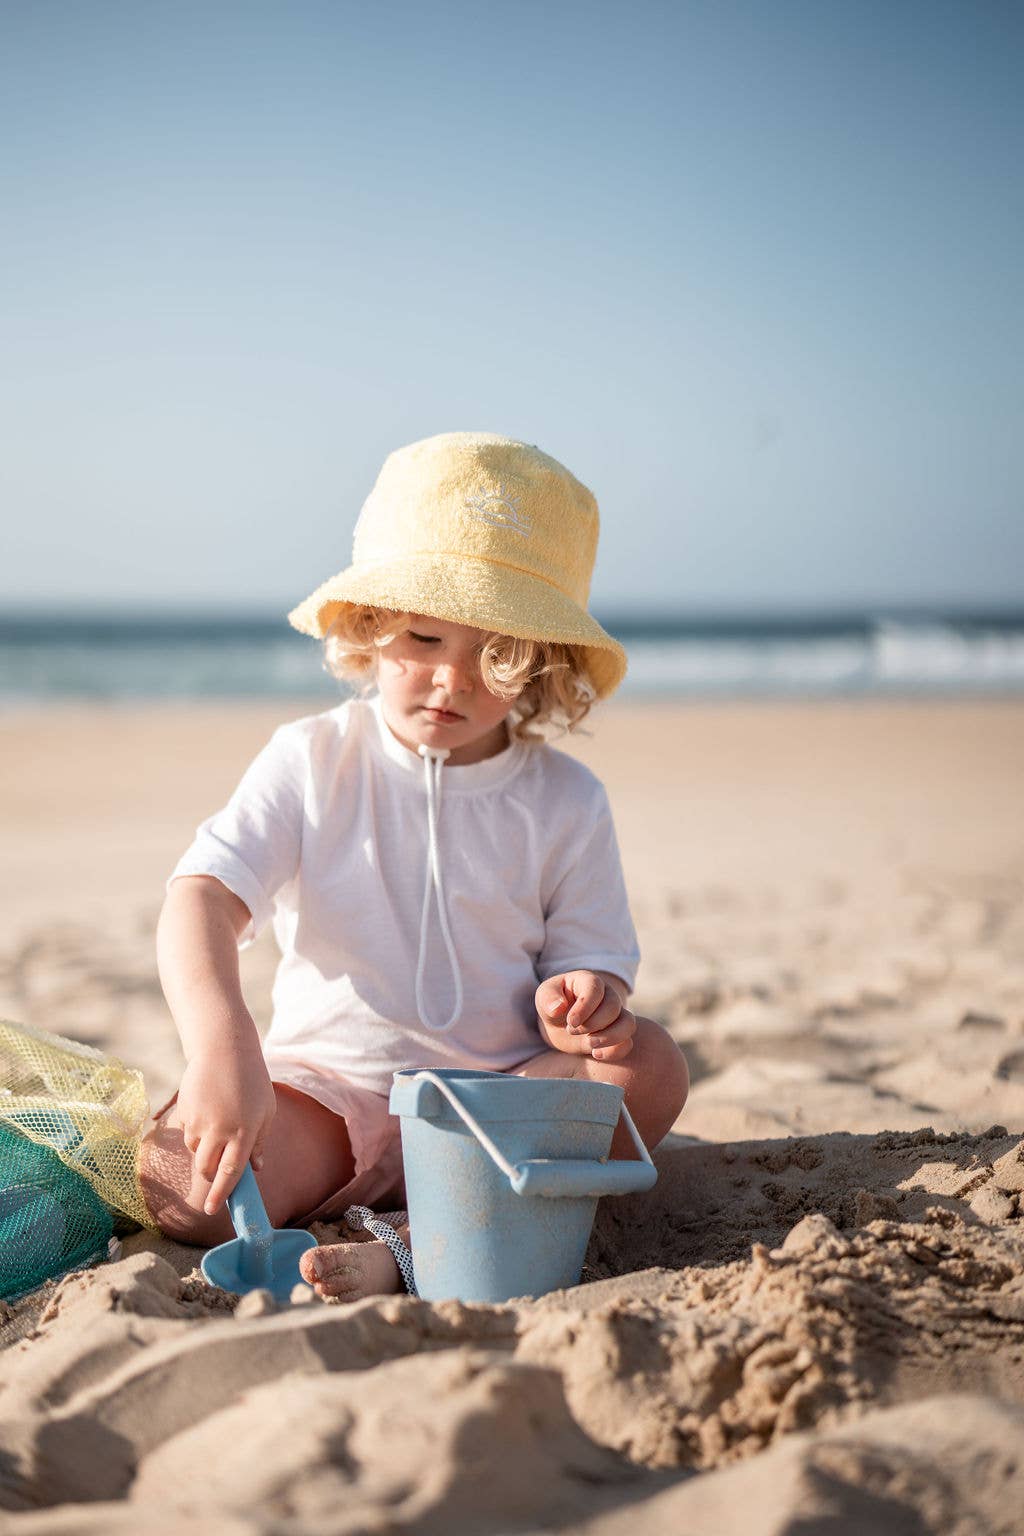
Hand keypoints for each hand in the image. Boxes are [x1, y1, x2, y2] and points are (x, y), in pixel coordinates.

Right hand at [175, 1046, 277, 1215]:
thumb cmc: (252, 1081)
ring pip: (195, 1150)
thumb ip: (259, 1142)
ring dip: (204, 1148)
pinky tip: (208, 1108)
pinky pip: (188, 1132)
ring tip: (219, 1122)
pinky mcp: (185, 1111)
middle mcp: (220, 1129)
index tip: (213, 1210)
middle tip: (217, 1167)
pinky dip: (196, 1130)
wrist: (223, 1049)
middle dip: (210, 1174)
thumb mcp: (267, 1111)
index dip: (221, 1194)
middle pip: (207, 1167)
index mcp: (244, 1131)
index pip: (231, 1173)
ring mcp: (199, 1121)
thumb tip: (256, 1169)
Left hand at [535, 971, 635, 1061]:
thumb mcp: (544, 997)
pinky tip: (596, 1054)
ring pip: (629, 1023)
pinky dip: (615, 1051)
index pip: (595, 988)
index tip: (571, 1022)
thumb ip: (548, 998)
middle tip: (572, 1031)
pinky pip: (628, 1043)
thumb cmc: (553, 1005)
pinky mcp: (618, 1035)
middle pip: (613, 1006)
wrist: (559, 1024)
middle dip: (593, 1023)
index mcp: (588, 982)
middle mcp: (607, 996)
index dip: (585, 1006)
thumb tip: (558, 1008)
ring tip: (589, 1044)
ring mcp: (616, 1016)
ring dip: (610, 1037)